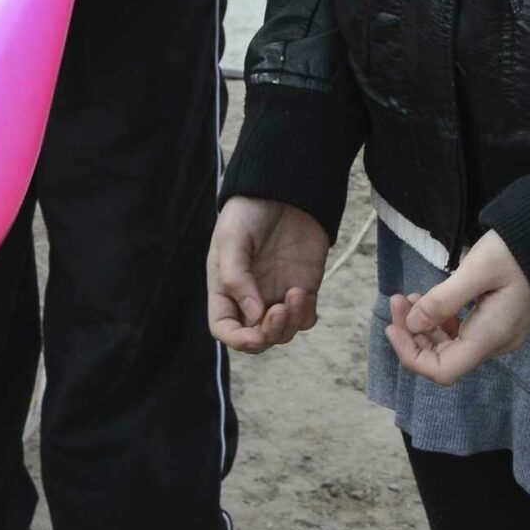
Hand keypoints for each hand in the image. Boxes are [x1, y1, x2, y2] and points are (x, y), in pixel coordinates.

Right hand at [208, 198, 330, 352]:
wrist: (283, 190)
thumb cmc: (248, 211)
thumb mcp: (231, 238)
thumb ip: (236, 277)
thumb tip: (253, 316)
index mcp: (225, 288)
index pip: (225, 329)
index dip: (238, 339)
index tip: (255, 331)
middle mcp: (250, 297)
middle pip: (256, 338)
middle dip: (268, 334)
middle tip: (279, 310)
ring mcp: (276, 295)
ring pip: (282, 333)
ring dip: (288, 325)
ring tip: (294, 294)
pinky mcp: (301, 290)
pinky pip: (304, 319)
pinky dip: (304, 316)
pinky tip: (301, 292)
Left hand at [385, 232, 529, 384]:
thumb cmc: (515, 253)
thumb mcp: (476, 270)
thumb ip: (443, 300)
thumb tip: (412, 324)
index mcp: (490, 336)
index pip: (443, 370)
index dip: (411, 355)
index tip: (393, 327)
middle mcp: (494, 343)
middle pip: (443, 359)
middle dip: (413, 335)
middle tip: (397, 301)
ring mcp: (496, 335)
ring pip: (450, 347)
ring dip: (423, 327)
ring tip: (409, 297)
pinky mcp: (496, 324)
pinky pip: (461, 334)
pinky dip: (439, 321)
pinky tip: (429, 300)